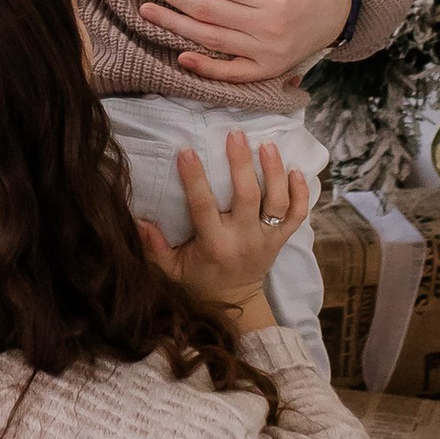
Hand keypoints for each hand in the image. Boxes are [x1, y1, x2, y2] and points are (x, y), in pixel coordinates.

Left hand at [133, 0, 350, 90]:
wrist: (336, 7)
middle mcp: (269, 21)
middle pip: (206, 9)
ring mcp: (268, 49)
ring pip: (211, 39)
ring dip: (174, 26)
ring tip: (146, 11)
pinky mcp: (268, 69)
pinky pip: (232, 73)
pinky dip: (206, 68)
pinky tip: (180, 57)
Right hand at [138, 128, 312, 320]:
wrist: (236, 302)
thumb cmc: (199, 281)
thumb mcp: (171, 270)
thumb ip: (154, 247)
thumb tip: (137, 220)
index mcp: (214, 245)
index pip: (204, 207)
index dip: (195, 178)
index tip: (186, 152)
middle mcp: (243, 239)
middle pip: (247, 196)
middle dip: (241, 163)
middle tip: (235, 135)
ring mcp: (267, 239)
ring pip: (277, 201)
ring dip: (274, 171)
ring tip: (268, 145)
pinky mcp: (281, 239)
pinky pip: (297, 215)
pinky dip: (301, 192)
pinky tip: (297, 170)